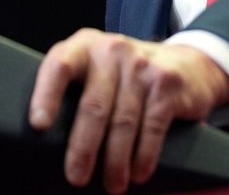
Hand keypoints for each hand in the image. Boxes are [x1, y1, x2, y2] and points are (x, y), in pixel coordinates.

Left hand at [28, 28, 228, 192]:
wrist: (189, 63)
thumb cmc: (128, 77)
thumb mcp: (98, 70)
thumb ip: (76, 92)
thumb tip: (47, 146)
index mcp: (84, 48)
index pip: (59, 66)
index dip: (46, 96)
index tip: (39, 126)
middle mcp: (112, 51)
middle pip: (93, 106)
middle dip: (83, 148)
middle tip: (76, 178)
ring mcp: (142, 66)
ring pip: (123, 122)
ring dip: (116, 161)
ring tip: (112, 185)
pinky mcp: (167, 83)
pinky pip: (151, 126)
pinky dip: (144, 155)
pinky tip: (138, 173)